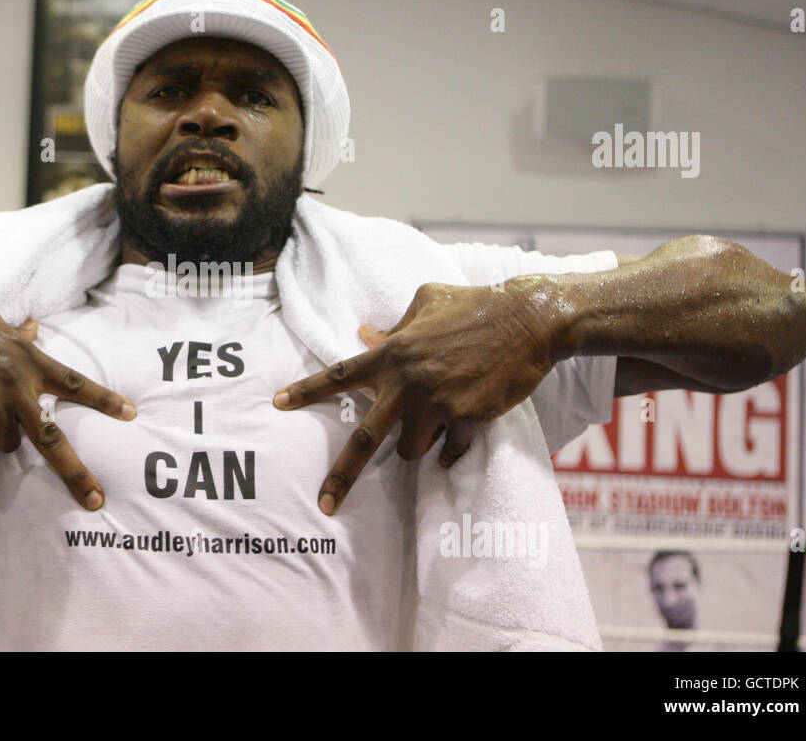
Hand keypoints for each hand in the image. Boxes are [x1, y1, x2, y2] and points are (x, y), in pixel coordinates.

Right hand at [0, 265, 134, 510]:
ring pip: (2, 442)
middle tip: (96, 499)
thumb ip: (16, 336)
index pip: (74, 384)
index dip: (104, 401)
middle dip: (75, 473)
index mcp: (27, 358)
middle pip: (50, 438)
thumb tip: (34, 329)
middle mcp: (15, 382)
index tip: (131, 414)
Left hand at [274, 280, 559, 514]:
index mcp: (393, 353)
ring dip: (417, 443)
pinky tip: (458, 436)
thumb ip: (393, 327)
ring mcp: (438, 403)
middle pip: (366, 439)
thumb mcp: (427, 302)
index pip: (339, 375)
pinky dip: (450, 450)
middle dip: (343, 475)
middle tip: (325, 503)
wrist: (527, 321)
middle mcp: (408, 383)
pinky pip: (448, 451)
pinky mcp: (467, 418)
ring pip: (412, 449)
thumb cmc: (475, 304)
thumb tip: (363, 334)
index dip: (306, 391)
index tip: (278, 404)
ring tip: (436, 419)